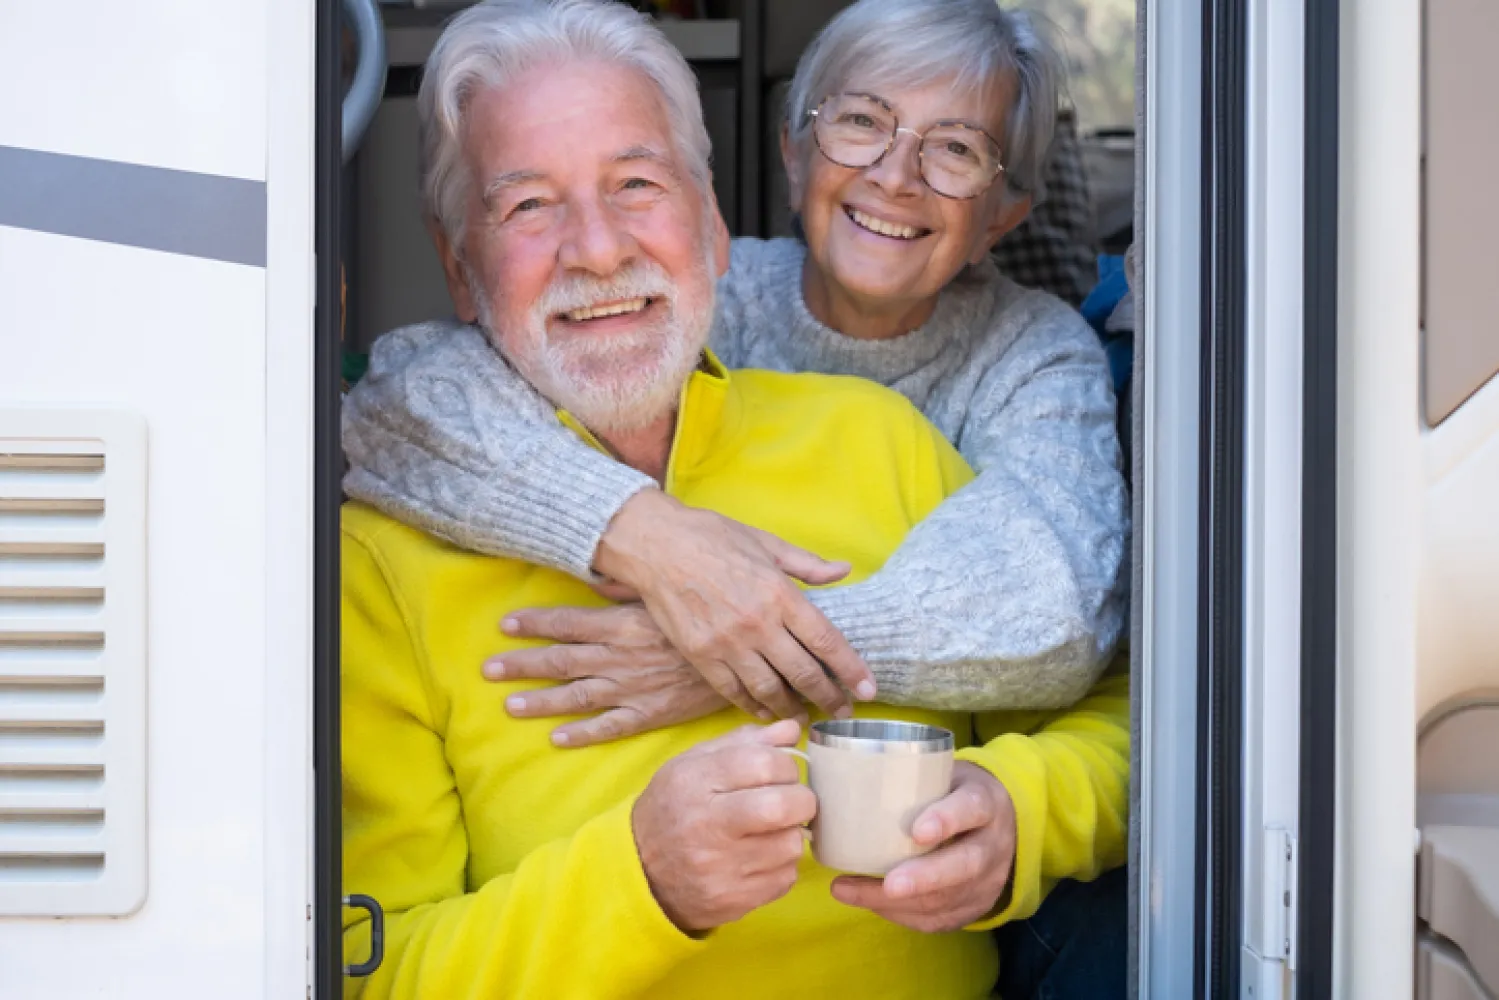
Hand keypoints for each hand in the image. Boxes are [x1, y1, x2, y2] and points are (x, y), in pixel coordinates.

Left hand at [485, 604, 729, 746]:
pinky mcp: (650, 714)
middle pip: (559, 662)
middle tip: (488, 669)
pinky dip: (582, 733)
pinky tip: (557, 737)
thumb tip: (599, 575)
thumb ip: (631, 587)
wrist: (749, 658)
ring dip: (539, 701)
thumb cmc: (710, 617)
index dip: (533, 624)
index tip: (504, 625)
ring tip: (509, 705)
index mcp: (622, 624)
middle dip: (521, 664)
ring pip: (575, 697)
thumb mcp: (669, 593)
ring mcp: (632, 689)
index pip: (566, 623)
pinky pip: (609, 726)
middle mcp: (619, 658)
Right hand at [592, 489, 875, 720]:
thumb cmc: (713, 537)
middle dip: (829, 698)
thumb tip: (844, 571)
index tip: (867, 690)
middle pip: (804, 674)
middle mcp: (758, 624)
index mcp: (780, 594)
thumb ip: (807, 565)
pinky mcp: (700, 655)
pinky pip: (734, 691)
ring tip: (806, 716)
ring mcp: (727, 643)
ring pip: (770, 690)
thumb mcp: (766, 543)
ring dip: (793, 708)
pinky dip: (754, 705)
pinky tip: (766, 710)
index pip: (827, 641)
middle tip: (842, 712)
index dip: (851, 670)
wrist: (656, 545)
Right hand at [632, 719, 814, 932]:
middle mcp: (705, 825)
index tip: (783, 773)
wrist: (640, 870)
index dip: (786, 765)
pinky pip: (785, 877)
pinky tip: (760, 857)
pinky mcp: (733, 900)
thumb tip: (793, 730)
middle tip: (793, 801)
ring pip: (790, 844)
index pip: (763, 763)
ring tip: (771, 831)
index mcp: (694, 781)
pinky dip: (782, 865)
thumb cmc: (674, 807)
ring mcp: (719, 868)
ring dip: (790, 834)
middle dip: (802, 800)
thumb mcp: (694, 764)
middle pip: (782, 806)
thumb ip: (744, 742)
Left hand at [829, 762, 1016, 932]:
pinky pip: (939, 919)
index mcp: (986, 803)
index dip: (946, 820)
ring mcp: (988, 880)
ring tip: (850, 891)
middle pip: (964, 865)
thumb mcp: (946, 773)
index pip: (971, 809)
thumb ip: (911, 777)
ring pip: (948, 899)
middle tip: (889, 885)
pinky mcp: (975, 906)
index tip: (917, 831)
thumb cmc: (957, 792)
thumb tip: (844, 779)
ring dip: (897, 902)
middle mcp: (992, 844)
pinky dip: (900, 914)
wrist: (1005, 823)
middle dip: (924, 877)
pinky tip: (868, 902)